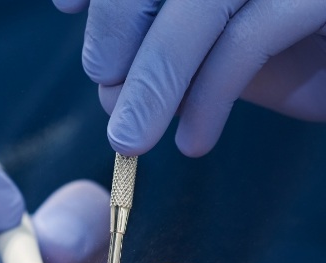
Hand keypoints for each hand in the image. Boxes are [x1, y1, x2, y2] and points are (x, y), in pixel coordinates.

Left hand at [53, 0, 325, 155]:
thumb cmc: (303, 52)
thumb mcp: (225, 44)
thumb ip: (172, 46)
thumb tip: (108, 84)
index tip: (68, 6)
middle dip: (117, 27)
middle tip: (105, 86)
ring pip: (201, 4)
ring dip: (153, 80)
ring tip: (130, 139)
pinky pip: (251, 37)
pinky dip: (210, 96)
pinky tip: (193, 141)